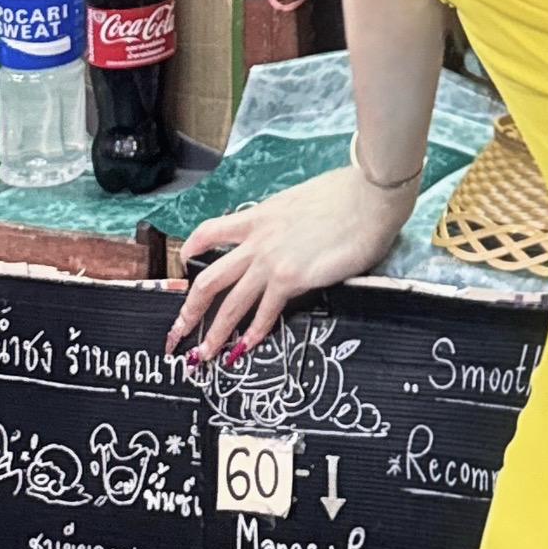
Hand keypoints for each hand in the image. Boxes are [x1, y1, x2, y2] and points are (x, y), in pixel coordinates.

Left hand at [165, 165, 409, 364]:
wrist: (368, 197)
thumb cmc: (346, 195)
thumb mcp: (299, 202)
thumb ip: (283, 222)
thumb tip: (287, 235)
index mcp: (258, 216)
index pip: (210, 232)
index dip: (191, 250)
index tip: (182, 264)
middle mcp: (257, 240)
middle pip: (209, 279)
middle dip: (190, 309)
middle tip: (179, 330)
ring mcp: (271, 261)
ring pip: (230, 303)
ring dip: (215, 332)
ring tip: (204, 354)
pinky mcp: (291, 278)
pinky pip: (265, 312)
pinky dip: (254, 333)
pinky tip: (247, 346)